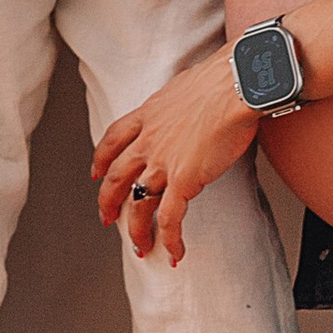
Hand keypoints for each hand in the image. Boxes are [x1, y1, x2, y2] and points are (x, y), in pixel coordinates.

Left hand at [92, 51, 261, 267]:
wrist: (237, 84)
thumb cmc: (224, 78)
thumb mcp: (187, 87)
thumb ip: (179, 103)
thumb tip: (190, 107)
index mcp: (148, 114)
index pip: (113, 139)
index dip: (101, 159)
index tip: (96, 173)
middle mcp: (148, 140)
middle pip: (115, 176)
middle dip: (107, 201)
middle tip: (106, 218)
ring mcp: (162, 162)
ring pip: (138, 204)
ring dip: (136, 230)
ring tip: (140, 248)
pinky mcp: (184, 180)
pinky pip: (170, 218)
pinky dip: (170, 239)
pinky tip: (174, 253)